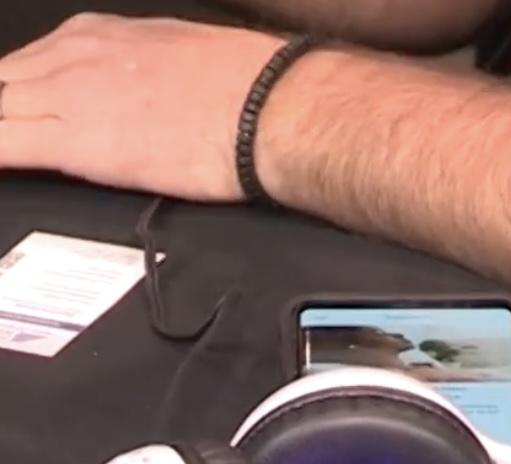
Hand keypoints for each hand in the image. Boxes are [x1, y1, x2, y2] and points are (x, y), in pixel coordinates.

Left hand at [0, 14, 285, 201]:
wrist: (272, 111)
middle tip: (20, 136)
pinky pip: (3, 145)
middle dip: (7, 110)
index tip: (30, 114)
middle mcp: (73, 56)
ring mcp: (66, 96)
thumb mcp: (186, 52)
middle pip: (4, 83)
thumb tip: (148, 89)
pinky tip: (5, 170)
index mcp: (99, 34)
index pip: (33, 63)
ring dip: (5, 129)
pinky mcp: (72, 144)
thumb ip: (147, 68)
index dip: (25, 93)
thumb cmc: (253, 85)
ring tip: (17, 154)